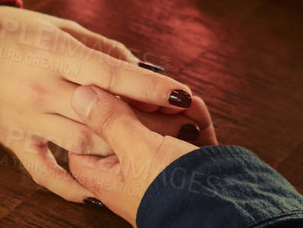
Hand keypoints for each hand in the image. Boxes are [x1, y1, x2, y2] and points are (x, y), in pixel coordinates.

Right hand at [0, 7, 214, 203]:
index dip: (148, 84)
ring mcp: (27, 118)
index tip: (181, 92)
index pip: (110, 72)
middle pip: (103, 113)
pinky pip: (44, 172)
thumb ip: (99, 47)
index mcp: (54, 53)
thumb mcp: (58, 26)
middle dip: (145, 121)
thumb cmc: (15, 32)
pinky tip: (94, 193)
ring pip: (83, 144)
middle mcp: (41, 89)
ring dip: (119, 148)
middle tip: (180, 125)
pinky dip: (70, 186)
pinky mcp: (14, 141)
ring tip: (150, 148)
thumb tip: (138, 67)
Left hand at [66, 84, 199, 222]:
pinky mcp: (184, 160)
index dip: (100, 107)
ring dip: (171, 109)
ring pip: (156, 122)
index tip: (115, 90)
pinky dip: (190, 117)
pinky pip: (182, 129)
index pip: (85, 130)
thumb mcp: (137, 151)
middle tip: (157, 100)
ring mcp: (156, 165)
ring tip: (182, 103)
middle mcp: (126, 171)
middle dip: (145, 106)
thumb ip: (109, 120)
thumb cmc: (172, 193)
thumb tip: (79, 94)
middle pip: (124, 120)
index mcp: (102, 174)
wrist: (222, 212)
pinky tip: (195, 109)